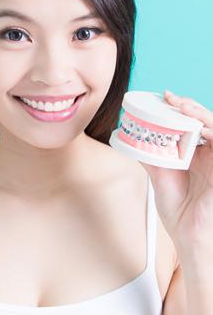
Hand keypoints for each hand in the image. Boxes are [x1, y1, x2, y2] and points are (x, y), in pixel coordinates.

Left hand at [140, 90, 212, 252]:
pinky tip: (198, 125)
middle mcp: (206, 153)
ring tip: (182, 106)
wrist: (189, 236)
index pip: (188, 123)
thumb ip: (149, 157)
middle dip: (187, 105)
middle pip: (201, 120)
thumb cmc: (179, 210)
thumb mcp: (158, 177)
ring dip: (200, 113)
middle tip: (170, 98)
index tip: (163, 98)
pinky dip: (212, 129)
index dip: (178, 109)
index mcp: (192, 153)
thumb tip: (130, 140)